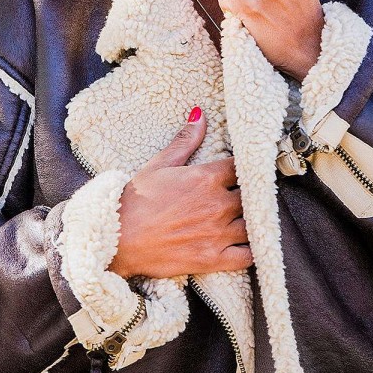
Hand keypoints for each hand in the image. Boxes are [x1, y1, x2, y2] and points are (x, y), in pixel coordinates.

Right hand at [107, 109, 252, 279]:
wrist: (118, 238)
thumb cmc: (137, 199)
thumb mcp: (160, 164)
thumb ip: (185, 140)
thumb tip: (200, 113)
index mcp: (206, 177)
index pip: (241, 167)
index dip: (244, 167)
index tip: (242, 170)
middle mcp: (217, 204)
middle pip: (251, 195)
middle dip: (249, 194)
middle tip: (244, 194)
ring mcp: (217, 233)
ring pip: (253, 224)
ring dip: (252, 220)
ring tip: (246, 217)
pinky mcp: (214, 259)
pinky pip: (248, 256)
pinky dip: (254, 250)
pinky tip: (249, 244)